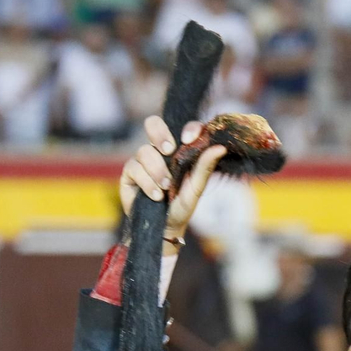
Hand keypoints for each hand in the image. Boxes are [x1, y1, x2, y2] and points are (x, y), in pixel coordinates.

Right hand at [119, 115, 227, 237]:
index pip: (183, 127)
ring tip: (165, 188)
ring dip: (157, 170)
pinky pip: (134, 167)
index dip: (186, 127)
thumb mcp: (196, 187)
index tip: (189, 139)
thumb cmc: (182, 206)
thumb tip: (221, 147)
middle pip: (153, 124)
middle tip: (169, 150)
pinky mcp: (130, 172)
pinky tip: (155, 196)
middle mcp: (159, 150)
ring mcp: (143, 159)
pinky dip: (147, 182)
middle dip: (159, 134)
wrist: (164, 227)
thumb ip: (205, 166)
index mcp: (179, 149)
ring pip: (145, 151)